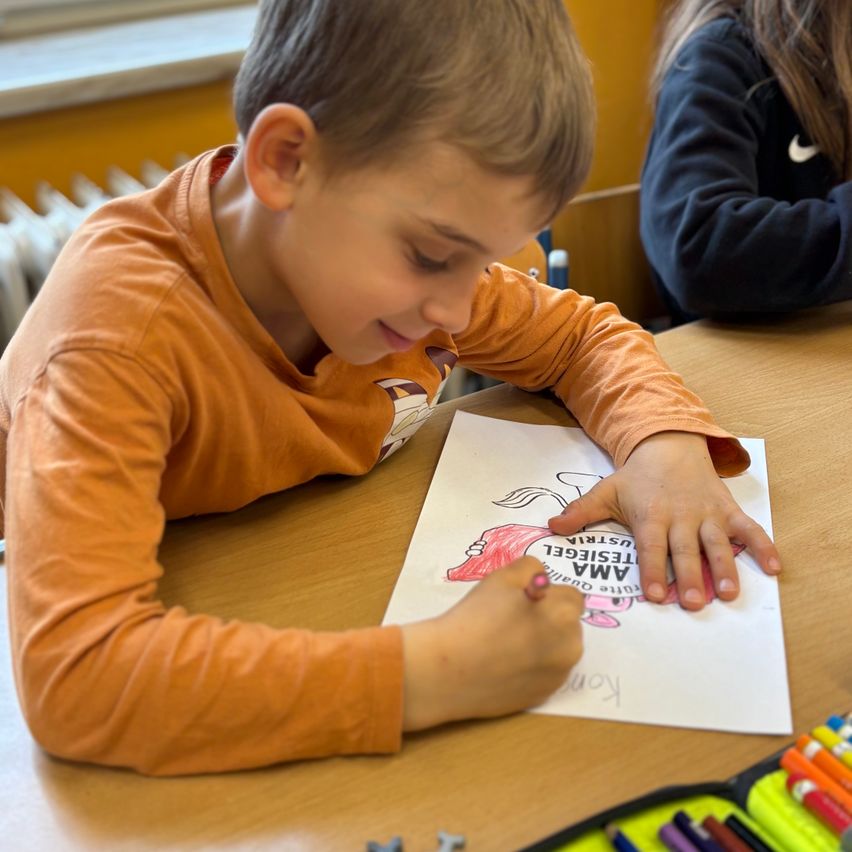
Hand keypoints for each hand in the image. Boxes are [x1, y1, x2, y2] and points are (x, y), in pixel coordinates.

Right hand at [401, 556, 583, 730]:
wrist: (449, 669)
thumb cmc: (475, 617)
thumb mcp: (502, 577)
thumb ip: (530, 568)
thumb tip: (541, 580)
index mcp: (564, 613)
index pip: (571, 597)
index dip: (548, 595)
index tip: (524, 601)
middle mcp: (571, 646)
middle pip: (568, 625)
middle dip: (549, 619)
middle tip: (512, 621)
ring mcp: (559, 675)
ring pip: (559, 650)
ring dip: (544, 644)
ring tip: (506, 645)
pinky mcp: (544, 696)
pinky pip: (546, 674)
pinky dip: (533, 668)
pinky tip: (505, 666)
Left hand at [547, 431, 780, 610]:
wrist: (670, 445)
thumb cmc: (636, 478)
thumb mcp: (606, 491)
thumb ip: (581, 512)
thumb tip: (551, 527)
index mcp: (650, 515)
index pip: (651, 547)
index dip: (652, 570)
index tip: (654, 594)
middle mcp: (681, 516)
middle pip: (686, 551)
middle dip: (690, 577)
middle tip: (693, 603)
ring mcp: (707, 514)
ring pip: (718, 543)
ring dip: (726, 567)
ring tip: (730, 593)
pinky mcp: (728, 509)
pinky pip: (749, 528)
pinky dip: (763, 546)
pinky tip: (776, 568)